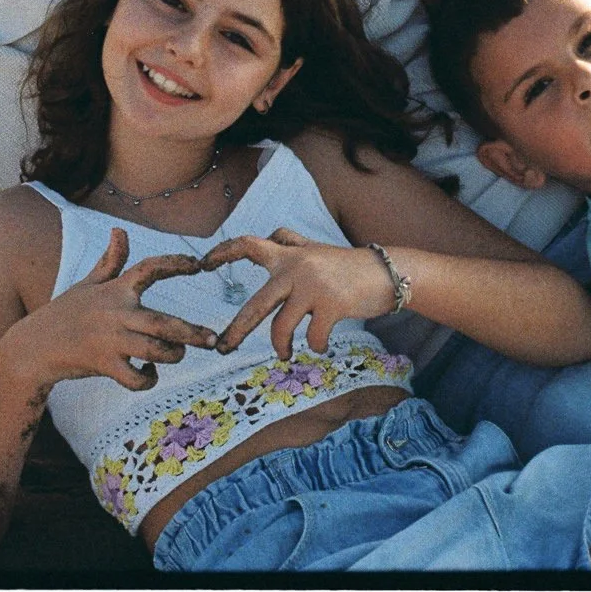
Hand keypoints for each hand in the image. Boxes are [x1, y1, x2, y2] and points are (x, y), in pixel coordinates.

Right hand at [6, 228, 217, 391]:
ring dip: (173, 355)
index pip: (150, 268)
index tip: (198, 264)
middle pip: (164, 323)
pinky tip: (149, 372)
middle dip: (193, 333)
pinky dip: (148, 379)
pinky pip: (135, 377)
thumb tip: (120, 229)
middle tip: (213, 339)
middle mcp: (116, 313)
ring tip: (177, 353)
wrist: (34, 347)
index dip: (175, 264)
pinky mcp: (104, 366)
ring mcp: (111, 341)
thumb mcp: (87, 283)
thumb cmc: (65, 313)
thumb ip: (110, 260)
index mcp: (115, 290)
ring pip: (156, 351)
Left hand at [204, 229, 394, 358]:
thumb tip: (272, 237)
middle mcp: (297, 267)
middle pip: (256, 304)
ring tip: (285, 354)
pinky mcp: (331, 305)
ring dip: (281, 347)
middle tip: (222, 348)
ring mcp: (313, 287)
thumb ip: (293, 245)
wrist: (387, 273)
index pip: (249, 245)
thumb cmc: (349, 266)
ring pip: (280, 327)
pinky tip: (321, 347)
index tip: (203, 262)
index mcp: (290, 254)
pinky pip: (312, 337)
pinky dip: (315, 347)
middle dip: (236, 330)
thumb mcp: (317, 250)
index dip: (223, 252)